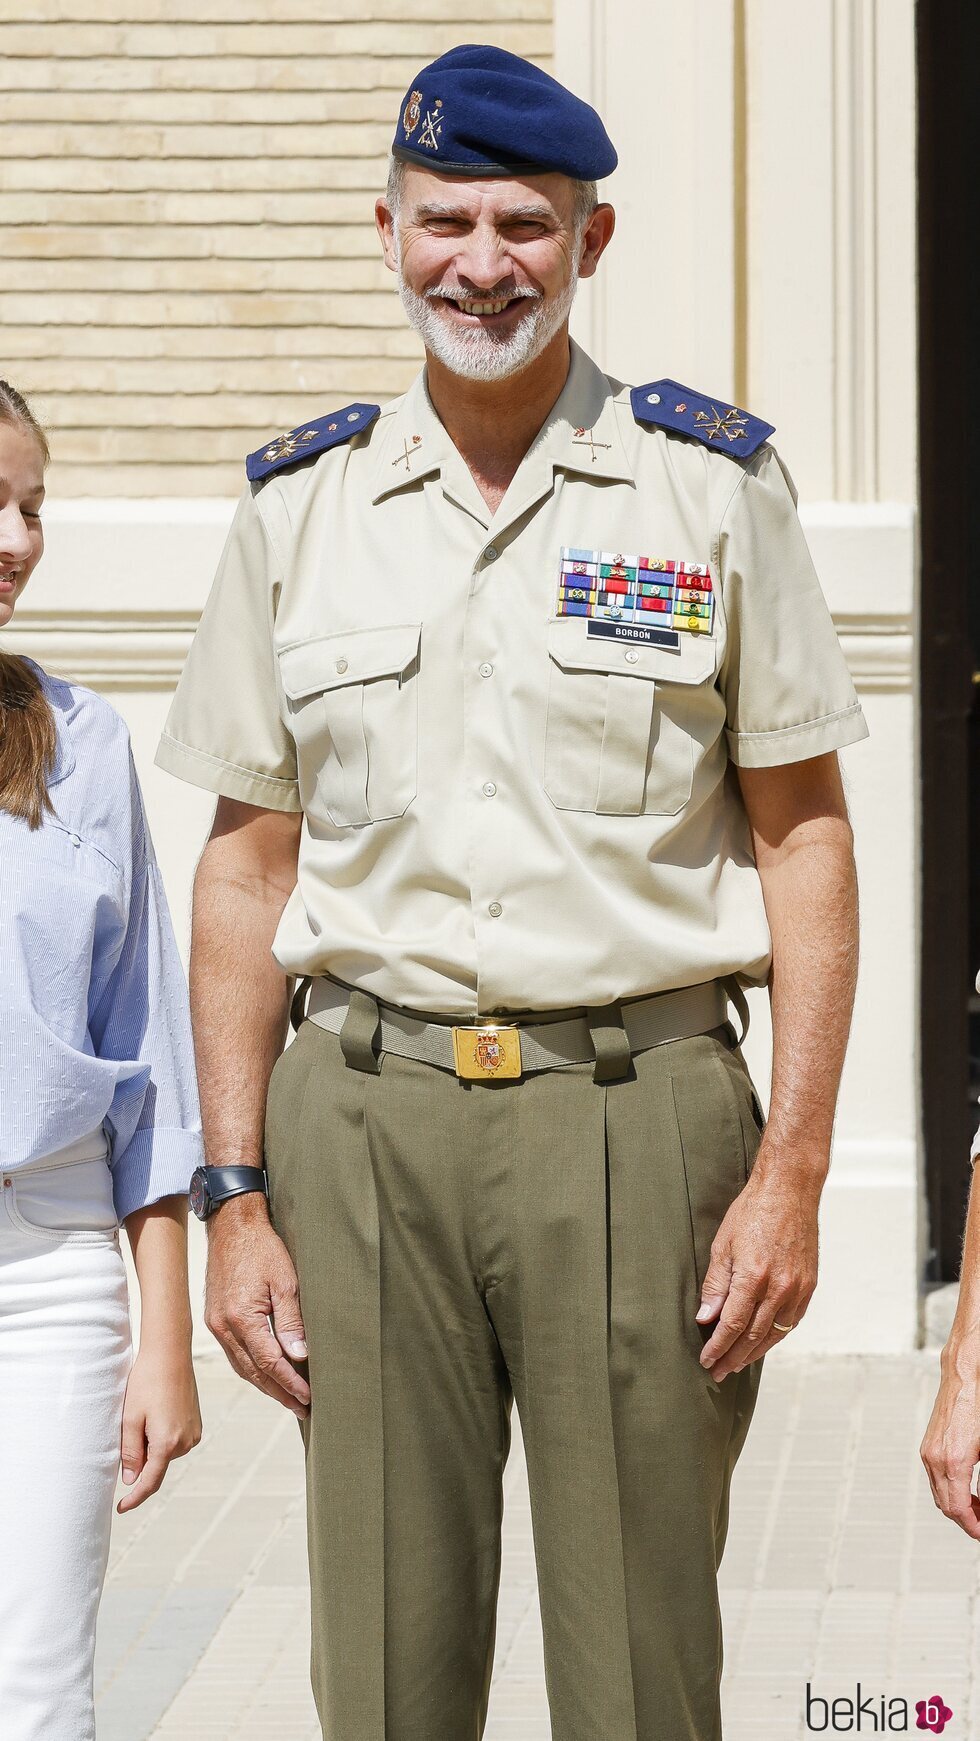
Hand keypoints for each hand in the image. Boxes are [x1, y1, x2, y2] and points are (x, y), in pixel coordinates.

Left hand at [117, 1341, 201, 1512]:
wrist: (170, 1354)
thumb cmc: (146, 1383)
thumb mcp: (130, 1419)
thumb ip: (131, 1454)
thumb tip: (132, 1481)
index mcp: (167, 1444)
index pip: (149, 1482)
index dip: (134, 1498)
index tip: (121, 1508)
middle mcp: (185, 1443)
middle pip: (157, 1466)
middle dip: (141, 1459)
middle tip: (130, 1427)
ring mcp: (194, 1433)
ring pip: (166, 1454)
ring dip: (152, 1446)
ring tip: (145, 1415)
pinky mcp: (197, 1424)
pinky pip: (176, 1442)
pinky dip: (163, 1437)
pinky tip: (156, 1413)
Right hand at [204, 1193, 310, 1417]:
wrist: (232, 1225)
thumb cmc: (263, 1248)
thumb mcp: (286, 1280)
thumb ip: (291, 1320)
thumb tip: (299, 1356)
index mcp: (240, 1318)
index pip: (270, 1362)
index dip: (290, 1383)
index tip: (309, 1397)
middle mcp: (223, 1327)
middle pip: (254, 1372)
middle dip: (279, 1392)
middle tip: (303, 1409)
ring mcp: (215, 1324)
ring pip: (242, 1366)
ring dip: (265, 1385)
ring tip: (288, 1398)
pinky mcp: (214, 1318)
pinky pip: (234, 1354)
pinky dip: (252, 1368)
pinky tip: (266, 1374)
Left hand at [695, 1142, 820, 1380]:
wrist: (790, 1190)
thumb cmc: (752, 1211)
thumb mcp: (723, 1244)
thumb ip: (716, 1284)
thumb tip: (705, 1317)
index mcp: (753, 1276)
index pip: (731, 1324)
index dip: (718, 1346)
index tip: (706, 1360)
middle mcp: (779, 1287)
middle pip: (752, 1335)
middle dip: (732, 1357)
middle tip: (717, 1371)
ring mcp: (797, 1288)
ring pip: (773, 1333)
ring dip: (753, 1353)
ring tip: (736, 1364)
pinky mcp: (809, 1286)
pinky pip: (790, 1321)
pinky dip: (774, 1336)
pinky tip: (762, 1343)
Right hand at [920, 1329, 979, 1537]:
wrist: (965, 1376)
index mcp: (953, 1461)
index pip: (957, 1510)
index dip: (972, 1527)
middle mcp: (934, 1458)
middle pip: (945, 1506)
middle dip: (966, 1520)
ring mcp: (928, 1451)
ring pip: (938, 1493)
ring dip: (957, 1505)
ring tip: (978, 1508)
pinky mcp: (928, 1444)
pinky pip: (935, 1478)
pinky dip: (949, 1489)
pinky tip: (966, 1488)